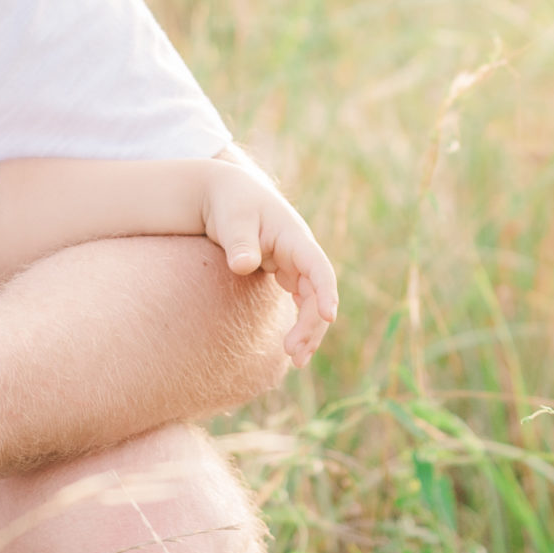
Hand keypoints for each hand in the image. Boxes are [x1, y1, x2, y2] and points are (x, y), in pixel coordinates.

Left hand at [201, 165, 338, 362]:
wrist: (226, 193)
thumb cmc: (231, 203)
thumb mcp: (233, 219)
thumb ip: (240, 242)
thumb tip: (243, 265)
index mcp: (294, 237)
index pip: (318, 267)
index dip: (326, 292)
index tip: (328, 317)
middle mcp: (300, 253)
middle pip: (317, 292)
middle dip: (312, 324)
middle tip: (294, 353)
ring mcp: (294, 264)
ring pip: (311, 301)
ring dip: (308, 329)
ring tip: (296, 359)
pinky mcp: (284, 273)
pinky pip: (300, 301)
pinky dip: (299, 322)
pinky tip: (293, 347)